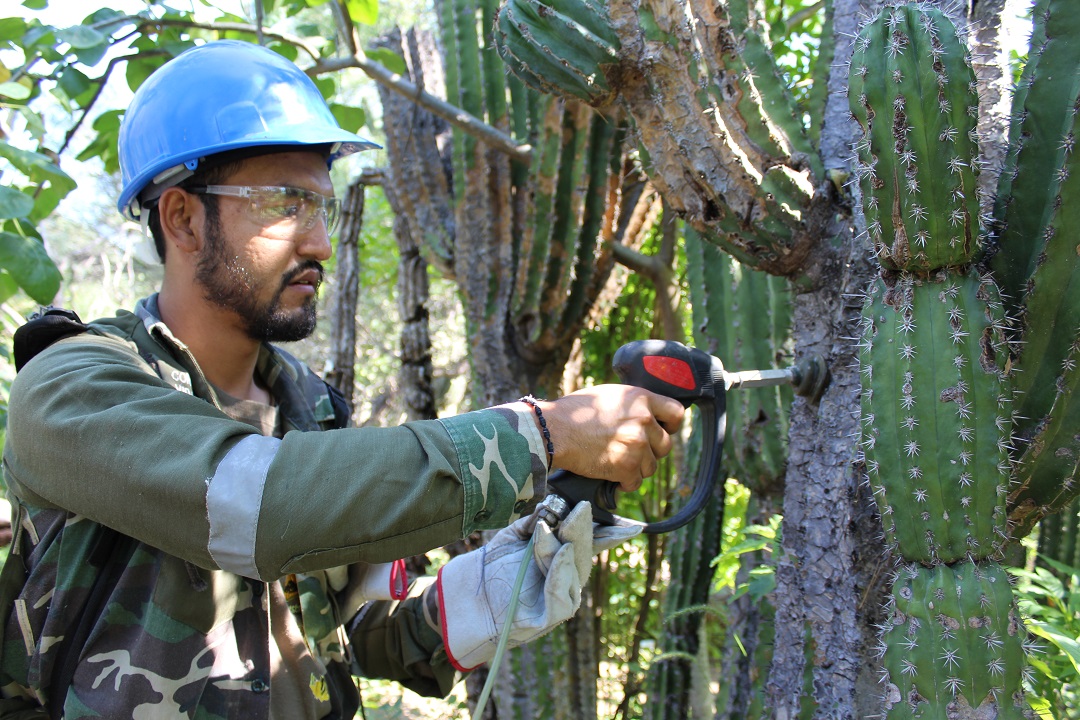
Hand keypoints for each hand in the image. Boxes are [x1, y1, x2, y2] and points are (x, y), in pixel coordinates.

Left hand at [435, 502, 638, 670]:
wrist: (469, 596)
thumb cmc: (494, 566)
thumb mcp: (515, 536)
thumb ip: (535, 521)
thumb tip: (553, 505)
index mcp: (564, 555)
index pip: (594, 541)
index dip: (614, 533)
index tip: (634, 525)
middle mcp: (568, 575)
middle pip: (583, 550)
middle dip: (582, 529)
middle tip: (582, 507)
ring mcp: (562, 596)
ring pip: (572, 568)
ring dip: (561, 546)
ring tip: (549, 530)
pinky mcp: (551, 615)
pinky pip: (562, 593)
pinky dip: (560, 571)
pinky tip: (558, 554)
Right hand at [534, 385, 683, 491]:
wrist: (555, 430)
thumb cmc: (575, 412)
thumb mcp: (609, 396)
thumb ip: (632, 404)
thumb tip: (647, 415)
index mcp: (641, 399)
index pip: (676, 413)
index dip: (671, 425)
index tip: (664, 431)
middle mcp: (643, 421)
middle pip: (665, 445)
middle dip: (651, 451)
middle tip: (631, 451)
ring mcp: (637, 445)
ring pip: (651, 467)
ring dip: (636, 468)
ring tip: (616, 461)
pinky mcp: (626, 466)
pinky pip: (635, 482)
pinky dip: (624, 482)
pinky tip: (611, 473)